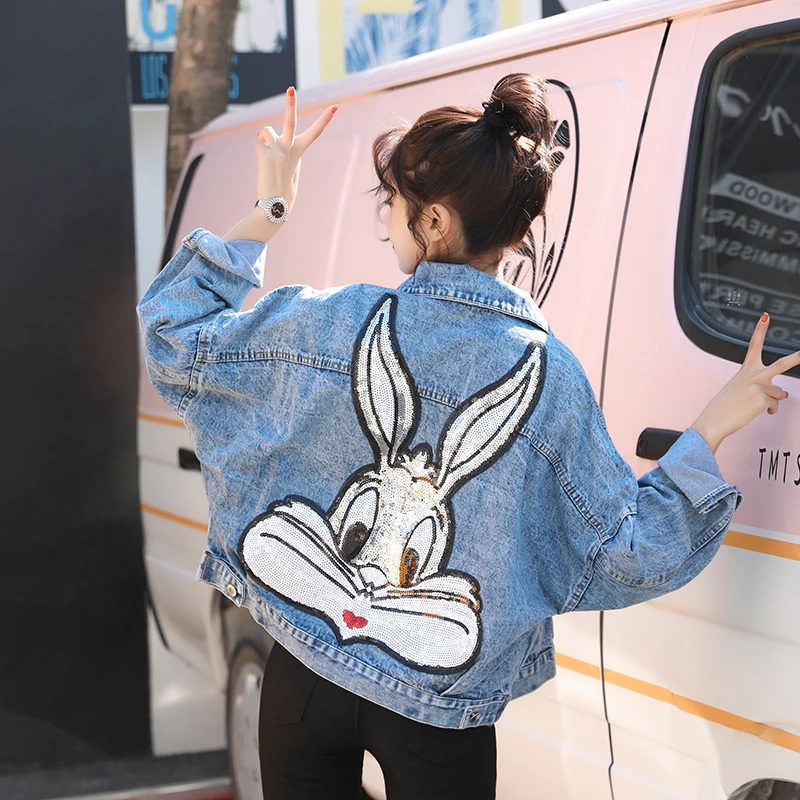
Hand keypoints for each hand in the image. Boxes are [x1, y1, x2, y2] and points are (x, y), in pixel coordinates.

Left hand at [254, 86, 337, 213]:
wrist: (276, 203)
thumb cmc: (283, 186)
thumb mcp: (286, 164)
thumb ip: (279, 147)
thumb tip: (261, 135)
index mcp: (299, 150)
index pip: (315, 132)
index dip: (325, 119)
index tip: (335, 107)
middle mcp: (290, 147)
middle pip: (290, 121)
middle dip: (290, 104)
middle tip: (290, 89)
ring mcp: (278, 150)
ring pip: (266, 131)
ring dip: (264, 139)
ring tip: (268, 157)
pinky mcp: (266, 154)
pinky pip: (258, 145)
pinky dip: (258, 153)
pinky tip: (263, 166)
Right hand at [691, 312, 799, 452]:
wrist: (714, 420)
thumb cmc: (724, 406)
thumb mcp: (740, 391)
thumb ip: (763, 387)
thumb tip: (784, 394)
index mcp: (745, 370)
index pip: (754, 345)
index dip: (760, 330)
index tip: (765, 316)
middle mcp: (753, 375)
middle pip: (780, 364)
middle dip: (796, 357)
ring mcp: (758, 386)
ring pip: (779, 392)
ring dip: (772, 401)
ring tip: (757, 405)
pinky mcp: (763, 399)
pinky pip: (776, 405)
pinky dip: (770, 411)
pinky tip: (759, 412)